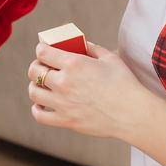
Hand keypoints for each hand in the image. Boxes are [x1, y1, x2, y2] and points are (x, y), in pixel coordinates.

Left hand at [26, 41, 159, 140]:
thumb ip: (90, 48)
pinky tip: (42, 104)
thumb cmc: (124, 84)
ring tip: (42, 85)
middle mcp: (64, 83)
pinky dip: (37, 108)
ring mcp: (62, 103)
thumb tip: (78, 44)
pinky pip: (39, 115)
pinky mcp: (65, 121)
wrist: (132, 114)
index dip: (41, 49)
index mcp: (74, 64)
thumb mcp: (109, 58)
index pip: (43, 52)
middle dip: (36, 66)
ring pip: (33, 92)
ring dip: (35, 86)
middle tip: (42, 67)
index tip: (43, 51)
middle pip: (34, 71)